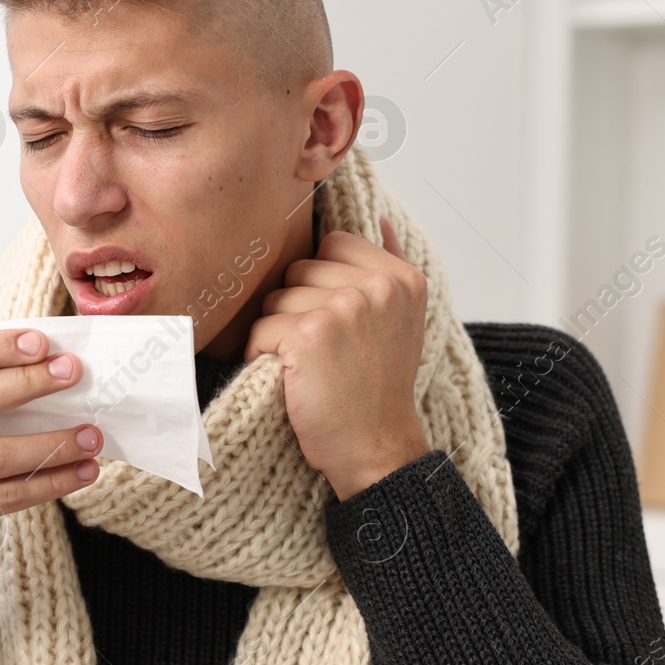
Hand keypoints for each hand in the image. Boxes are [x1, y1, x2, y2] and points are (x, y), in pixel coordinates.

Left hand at [244, 216, 430, 499]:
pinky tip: (293, 381)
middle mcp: (378, 287)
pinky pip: (260, 330)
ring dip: (278, 336)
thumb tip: (380, 216)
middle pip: (298, 271)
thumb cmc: (379, 390)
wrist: (378, 449)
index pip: (332, 243)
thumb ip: (390, 263)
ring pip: (275, 300)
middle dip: (296, 310)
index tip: (335, 323)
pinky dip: (263, 357)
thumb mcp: (403, 320)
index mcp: (401, 278)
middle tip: (324, 354)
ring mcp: (345, 307)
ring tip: (310, 369)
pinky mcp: (311, 334)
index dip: (320, 283)